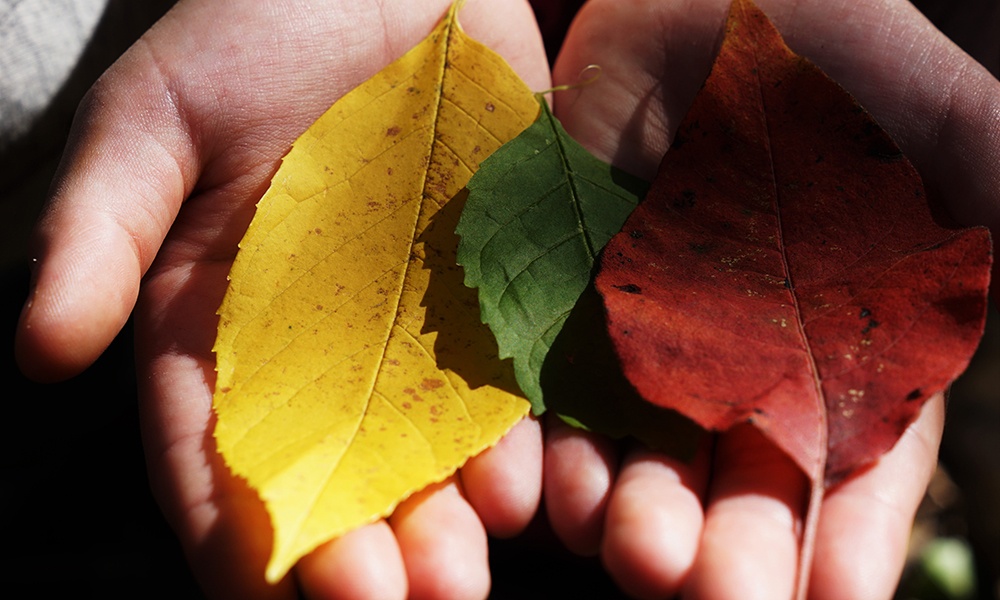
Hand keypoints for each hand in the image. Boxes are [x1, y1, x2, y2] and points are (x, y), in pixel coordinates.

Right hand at [15, 1, 549, 597]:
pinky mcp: (518, 284)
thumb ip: (101, 230)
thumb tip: (40, 349)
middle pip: (349, 472)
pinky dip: (546, 426)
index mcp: (232, 332)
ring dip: (465, 509)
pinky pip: (535, 368)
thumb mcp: (154, 121)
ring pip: (448, 443)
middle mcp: (338, 351)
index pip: (222, 451)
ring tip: (477, 561)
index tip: (260, 591)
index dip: (235, 528)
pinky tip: (555, 475)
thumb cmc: (247, 34)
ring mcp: (435, 324)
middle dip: (369, 546)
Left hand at [545, 0, 998, 597]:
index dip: (849, 532)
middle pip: (740, 476)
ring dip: (635, 511)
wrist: (690, 0)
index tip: (835, 598)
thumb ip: (983, 174)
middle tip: (715, 596)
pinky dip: (545, 445)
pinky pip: (548, 391)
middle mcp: (744, 356)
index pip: (858, 456)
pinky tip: (546, 492)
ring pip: (639, 451)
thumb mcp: (925, 109)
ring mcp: (648, 338)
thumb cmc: (821, 44)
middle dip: (733, 544)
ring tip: (632, 554)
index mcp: (844, 334)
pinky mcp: (561, 306)